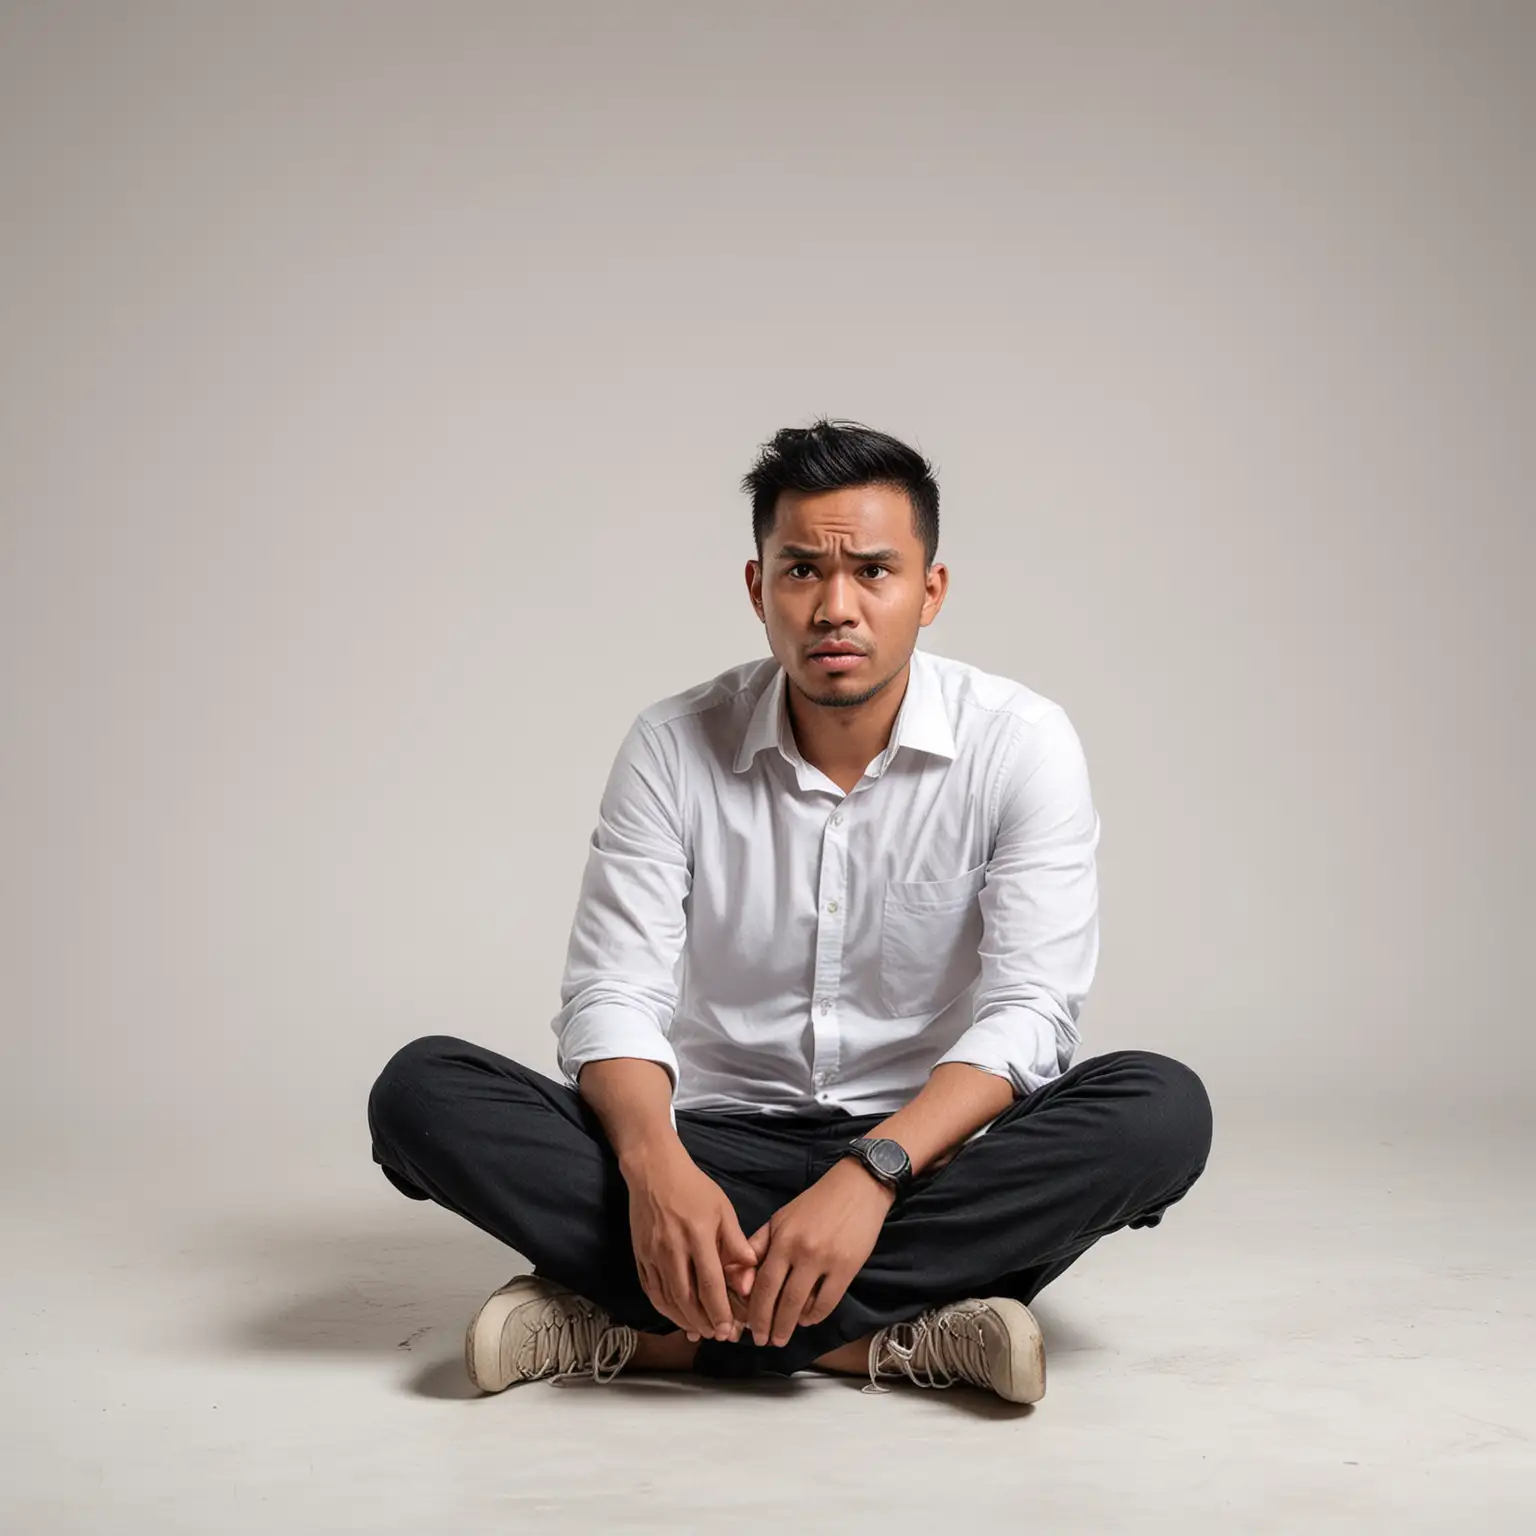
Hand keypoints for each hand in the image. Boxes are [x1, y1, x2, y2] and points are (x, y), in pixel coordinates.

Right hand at [623, 1140, 758, 1342]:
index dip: (719, 1312)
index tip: (729, 1330)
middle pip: (686, 1298)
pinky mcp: (640, 1256)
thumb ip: (736, 1243)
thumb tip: (750, 1275)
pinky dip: (664, 1309)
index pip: (709, 1284)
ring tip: (700, 1331)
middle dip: (703, 1323)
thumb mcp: (723, 1209)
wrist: (654, 1171)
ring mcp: (653, 1254)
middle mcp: (673, 1248)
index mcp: (698, 1235)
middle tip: (717, 1336)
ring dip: (683, 1320)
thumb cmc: (694, 1188)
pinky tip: (677, 1316)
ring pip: (667, 1299)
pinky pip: (651, 1290)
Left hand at [744, 1158, 893, 1347]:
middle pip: (780, 1299)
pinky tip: (807, 1319)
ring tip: (783, 1336)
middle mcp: (801, 1251)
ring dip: (791, 1326)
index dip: (754, 1310)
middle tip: (765, 1341)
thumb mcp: (780, 1218)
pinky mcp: (848, 1267)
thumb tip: (742, 1279)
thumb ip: (759, 1246)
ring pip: (802, 1305)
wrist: (855, 1188)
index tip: (750, 1328)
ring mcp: (825, 1260)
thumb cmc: (814, 1204)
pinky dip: (815, 1316)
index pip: (762, 1283)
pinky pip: (828, 1302)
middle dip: (769, 1325)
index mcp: (782, 1238)